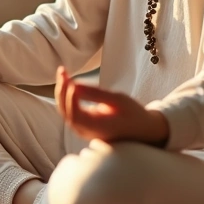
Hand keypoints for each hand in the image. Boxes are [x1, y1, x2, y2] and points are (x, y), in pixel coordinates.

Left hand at [54, 66, 169, 145]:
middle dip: (61, 91)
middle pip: (66, 113)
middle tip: (62, 70)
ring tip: (63, 73)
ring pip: (65, 112)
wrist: (142, 130)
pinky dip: (66, 96)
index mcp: (97, 128)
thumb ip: (95, 94)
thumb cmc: (133, 113)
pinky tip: (67, 83)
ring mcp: (83, 131)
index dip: (69, 98)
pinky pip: (70, 111)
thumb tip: (73, 85)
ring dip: (62, 92)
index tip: (72, 81)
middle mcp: (86, 132)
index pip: (74, 115)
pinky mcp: (83, 126)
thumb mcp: (118, 100)